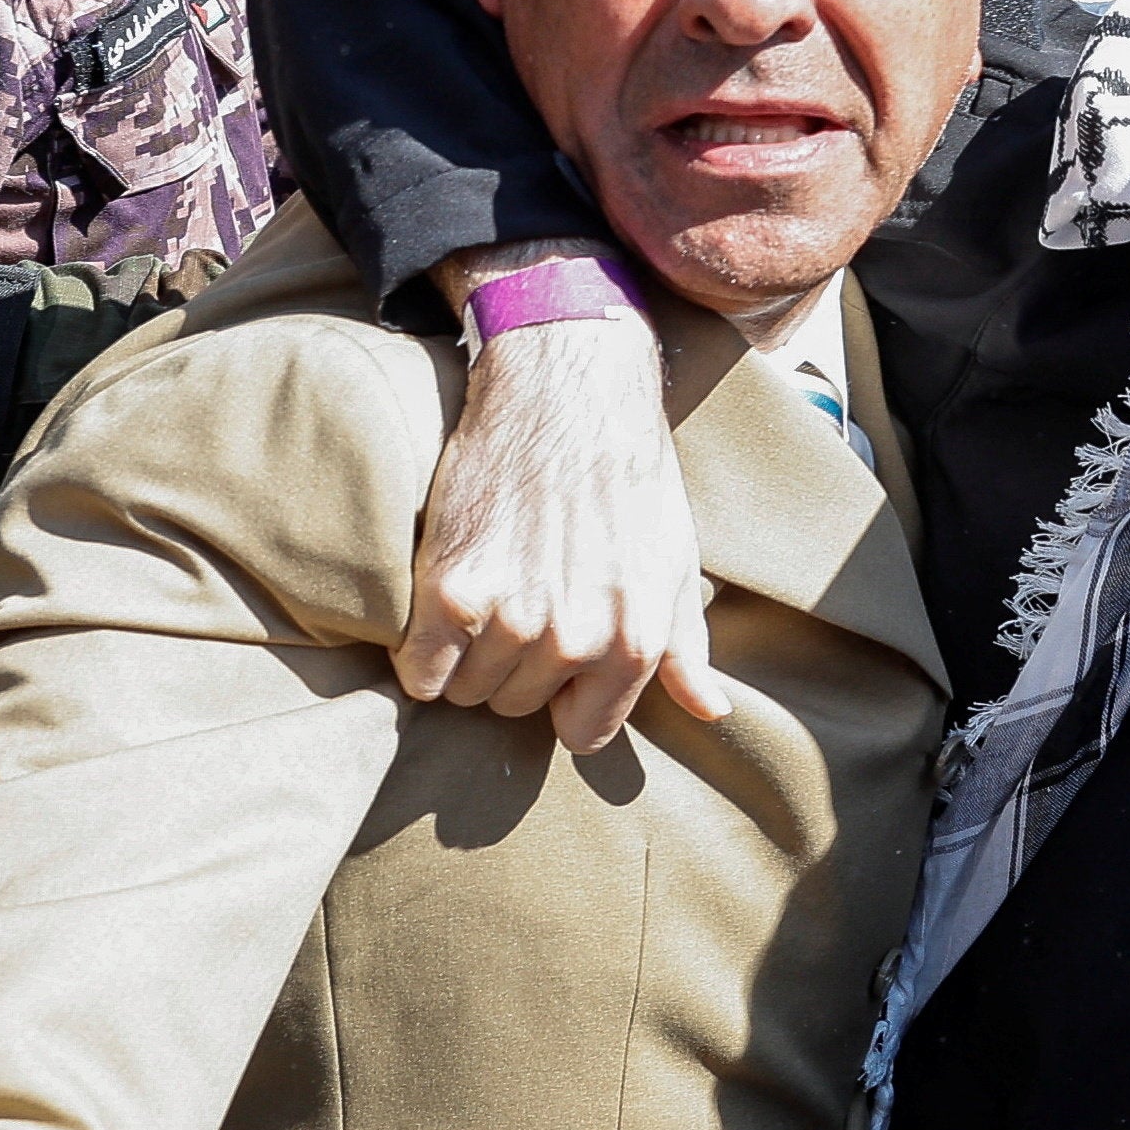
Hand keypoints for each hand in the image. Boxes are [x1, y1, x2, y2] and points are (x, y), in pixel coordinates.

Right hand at [413, 246, 726, 748]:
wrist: (566, 396)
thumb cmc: (629, 480)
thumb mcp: (675, 563)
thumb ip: (687, 649)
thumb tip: (710, 712)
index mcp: (635, 643)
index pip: (584, 733)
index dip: (565, 699)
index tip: (556, 661)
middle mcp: (575, 640)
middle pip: (517, 707)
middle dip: (516, 669)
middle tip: (519, 603)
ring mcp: (511, 617)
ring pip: (466, 691)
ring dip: (466, 657)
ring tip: (486, 595)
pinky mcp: (451, 588)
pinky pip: (420, 672)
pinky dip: (421, 654)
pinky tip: (441, 612)